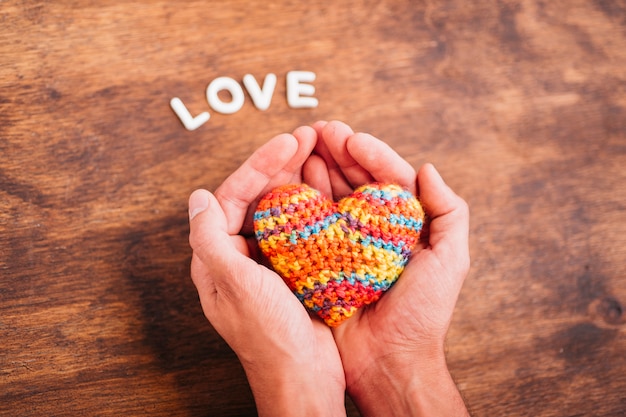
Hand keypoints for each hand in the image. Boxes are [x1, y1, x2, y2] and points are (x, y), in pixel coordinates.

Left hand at [188, 126, 345, 416]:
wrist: (304, 377)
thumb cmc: (268, 336)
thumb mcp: (234, 284)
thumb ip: (210, 239)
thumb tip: (198, 197)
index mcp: (219, 257)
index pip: (232, 197)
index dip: (258, 165)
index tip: (287, 142)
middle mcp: (241, 256)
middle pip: (257, 197)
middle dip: (280, 165)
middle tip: (307, 136)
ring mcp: (269, 263)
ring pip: (280, 209)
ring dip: (298, 179)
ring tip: (320, 151)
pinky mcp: (296, 270)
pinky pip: (301, 229)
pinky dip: (313, 206)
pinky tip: (329, 189)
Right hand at [302, 121, 470, 415]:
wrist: (388, 361)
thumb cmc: (423, 313)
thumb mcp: (451, 261)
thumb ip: (450, 213)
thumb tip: (429, 168)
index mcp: (405, 225)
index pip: (388, 177)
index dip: (371, 153)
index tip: (351, 137)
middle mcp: (374, 230)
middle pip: (355, 181)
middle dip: (338, 152)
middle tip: (318, 129)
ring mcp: (346, 244)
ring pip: (331, 197)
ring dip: (318, 169)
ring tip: (302, 144)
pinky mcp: (322, 261)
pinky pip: (311, 226)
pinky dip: (302, 202)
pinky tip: (291, 182)